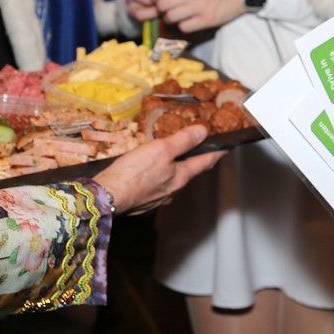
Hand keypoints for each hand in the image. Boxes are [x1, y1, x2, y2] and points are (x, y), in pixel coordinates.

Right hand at [94, 124, 221, 213]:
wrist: (107, 197)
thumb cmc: (133, 173)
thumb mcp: (160, 149)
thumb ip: (182, 140)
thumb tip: (202, 132)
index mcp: (181, 177)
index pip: (205, 162)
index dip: (217, 152)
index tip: (226, 146)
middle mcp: (173, 190)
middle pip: (190, 172)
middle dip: (196, 159)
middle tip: (201, 148)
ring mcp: (158, 198)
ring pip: (173, 180)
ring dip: (176, 168)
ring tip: (173, 156)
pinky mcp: (143, 201)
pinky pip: (157, 186)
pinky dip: (159, 175)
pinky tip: (150, 170)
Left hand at [156, 0, 245, 32]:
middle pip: (162, 5)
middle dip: (161, 7)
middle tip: (166, 7)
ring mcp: (199, 7)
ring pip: (171, 17)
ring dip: (170, 17)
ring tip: (176, 15)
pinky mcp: (207, 19)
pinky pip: (185, 27)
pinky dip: (183, 25)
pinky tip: (187, 20)